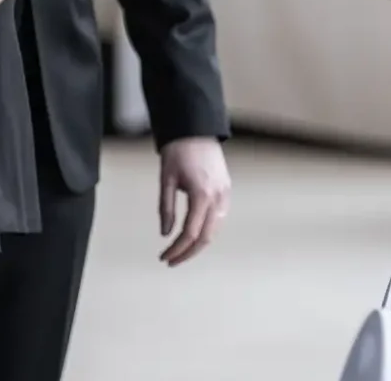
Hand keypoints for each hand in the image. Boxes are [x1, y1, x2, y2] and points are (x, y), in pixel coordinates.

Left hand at [158, 136, 229, 266]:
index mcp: (202, 194)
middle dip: (188, 253)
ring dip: (198, 244)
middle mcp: (217, 197)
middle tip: (171, 261)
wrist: (195, 129)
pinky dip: (207, 231)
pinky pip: (219, 218)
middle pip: (206, 237)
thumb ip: (166, 209)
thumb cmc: (178, 152)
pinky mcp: (226, 190)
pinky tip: (194, 235)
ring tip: (181, 251)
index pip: (190, 232)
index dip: (177, 249)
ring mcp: (225, 193)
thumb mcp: (166, 180)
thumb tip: (165, 233)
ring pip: (215, 229)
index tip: (164, 257)